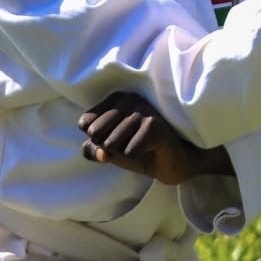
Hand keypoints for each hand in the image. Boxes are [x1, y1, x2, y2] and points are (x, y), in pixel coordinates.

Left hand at [78, 91, 215, 185]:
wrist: (174, 163)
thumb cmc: (141, 151)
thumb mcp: (111, 150)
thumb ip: (94, 150)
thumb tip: (99, 152)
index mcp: (115, 98)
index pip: (85, 124)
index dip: (97, 140)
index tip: (118, 140)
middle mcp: (129, 98)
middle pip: (96, 134)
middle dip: (110, 148)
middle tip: (132, 145)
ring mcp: (143, 109)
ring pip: (111, 143)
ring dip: (126, 153)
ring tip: (143, 147)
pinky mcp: (154, 124)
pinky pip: (128, 151)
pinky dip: (137, 157)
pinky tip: (152, 150)